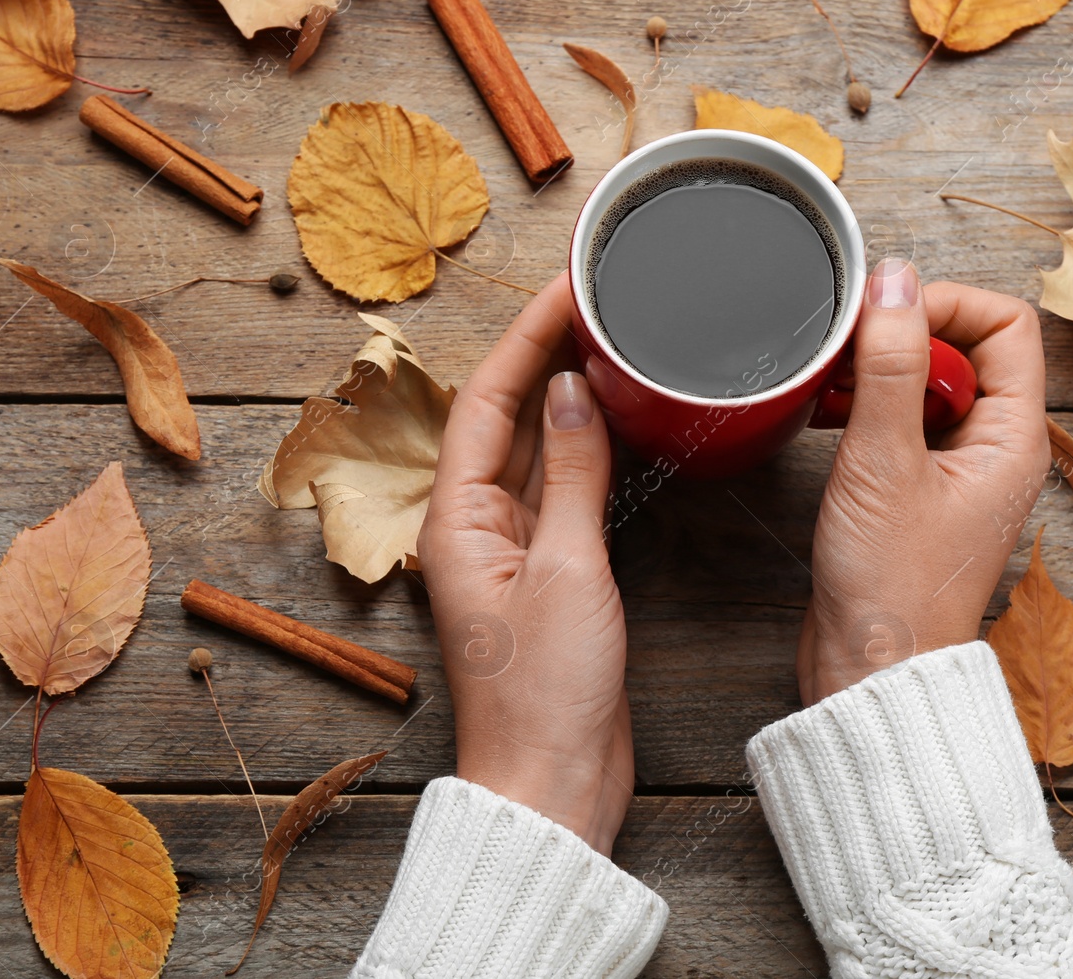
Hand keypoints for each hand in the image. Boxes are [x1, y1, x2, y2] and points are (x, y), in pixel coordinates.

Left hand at [417, 271, 631, 854]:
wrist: (553, 785)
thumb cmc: (544, 696)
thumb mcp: (566, 570)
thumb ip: (571, 475)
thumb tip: (571, 390)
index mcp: (455, 520)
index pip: (484, 401)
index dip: (525, 338)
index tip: (566, 287)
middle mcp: (475, 526)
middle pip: (506, 417)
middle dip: (547, 353)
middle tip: (596, 297)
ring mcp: (512, 549)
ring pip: (536, 450)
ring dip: (568, 395)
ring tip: (612, 338)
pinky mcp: (549, 574)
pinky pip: (563, 491)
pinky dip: (589, 450)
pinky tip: (617, 420)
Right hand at [799, 257, 1049, 703]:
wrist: (870, 674)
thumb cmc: (892, 589)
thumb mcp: (884, 461)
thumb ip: (892, 363)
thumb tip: (895, 278)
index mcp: (1014, 439)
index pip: (1006, 324)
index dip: (947, 303)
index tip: (886, 312)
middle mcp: (994, 449)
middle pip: (964, 347)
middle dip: (903, 334)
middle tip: (847, 348)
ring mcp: (954, 471)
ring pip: (926, 383)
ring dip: (878, 370)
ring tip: (831, 384)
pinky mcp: (914, 491)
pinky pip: (899, 421)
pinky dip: (864, 405)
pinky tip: (825, 415)